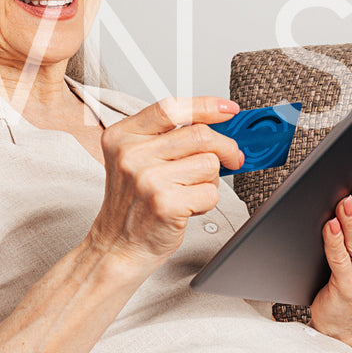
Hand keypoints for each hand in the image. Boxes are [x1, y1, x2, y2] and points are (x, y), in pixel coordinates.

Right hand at [88, 96, 243, 268]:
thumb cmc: (134, 204)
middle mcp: (131, 154)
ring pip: (209, 163)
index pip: (171, 108)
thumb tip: (220, 125)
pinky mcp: (165, 204)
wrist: (118, 246)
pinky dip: (207, 201)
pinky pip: (210, 192)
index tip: (229, 110)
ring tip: (191, 191)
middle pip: (199, 134)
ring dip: (211, 180)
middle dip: (226, 147)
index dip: (206, 106)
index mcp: (122, 136)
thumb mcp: (138, 160)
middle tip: (233, 158)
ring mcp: (147, 179)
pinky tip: (188, 207)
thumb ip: (170, 138)